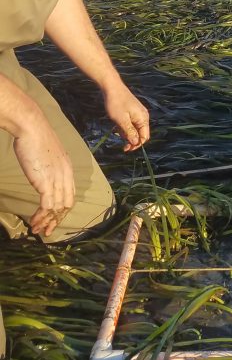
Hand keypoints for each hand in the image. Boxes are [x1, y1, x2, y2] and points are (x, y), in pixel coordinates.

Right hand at [13, 119, 74, 236]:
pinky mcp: (46, 182)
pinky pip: (47, 206)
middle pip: (66, 204)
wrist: (32, 128)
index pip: (70, 195)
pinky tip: (33, 222)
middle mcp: (66, 175)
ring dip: (46, 222)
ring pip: (56, 208)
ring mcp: (57, 179)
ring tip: (37, 230)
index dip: (62, 209)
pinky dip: (41, 217)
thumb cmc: (36, 138)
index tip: (53, 218)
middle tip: (47, 231)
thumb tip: (42, 173)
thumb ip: (49, 166)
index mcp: (68, 168)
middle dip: (57, 220)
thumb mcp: (47, 154)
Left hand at [103, 80, 149, 150]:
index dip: (136, 145)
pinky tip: (117, 124)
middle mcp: (143, 116)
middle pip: (140, 134)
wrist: (112, 87)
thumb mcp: (121, 120)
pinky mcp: (133, 111)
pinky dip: (125, 126)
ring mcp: (138, 113)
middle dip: (131, 139)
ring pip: (135, 129)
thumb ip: (129, 132)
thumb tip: (136, 143)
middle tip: (119, 141)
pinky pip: (131, 123)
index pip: (145, 137)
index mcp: (143, 118)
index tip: (125, 148)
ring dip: (126, 133)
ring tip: (116, 129)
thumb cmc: (116, 103)